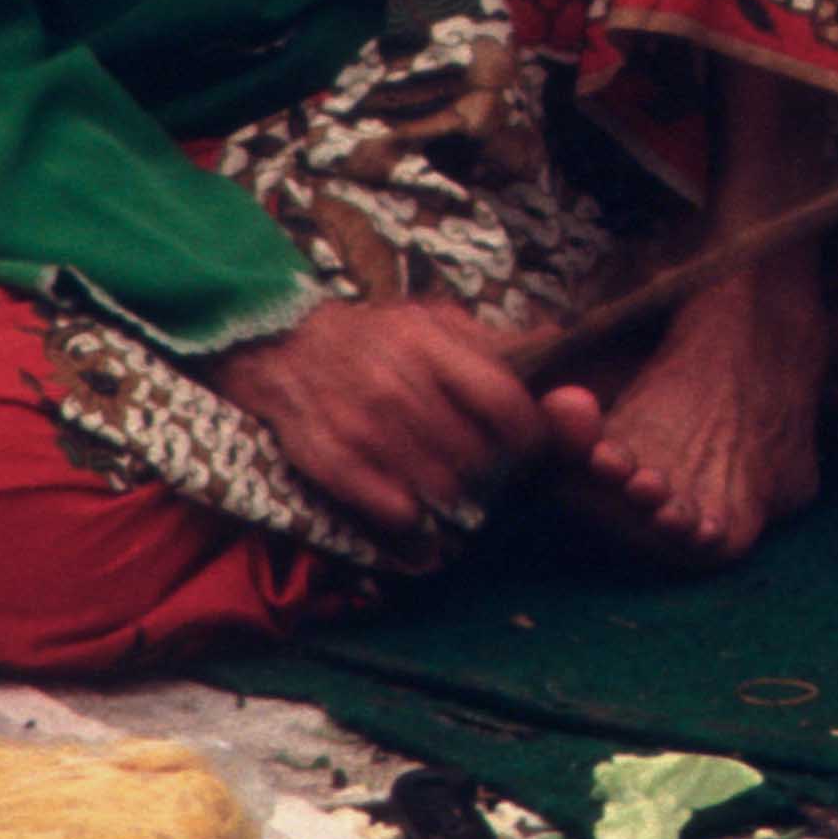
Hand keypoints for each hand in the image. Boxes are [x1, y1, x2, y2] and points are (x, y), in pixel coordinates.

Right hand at [205, 296, 555, 538]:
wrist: (280, 350)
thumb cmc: (373, 338)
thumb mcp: (432, 324)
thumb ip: (492, 343)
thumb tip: (557, 344)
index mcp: (429, 345)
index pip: (502, 401)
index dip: (529, 433)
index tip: (530, 443)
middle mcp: (396, 387)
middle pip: (476, 453)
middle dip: (492, 467)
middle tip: (484, 464)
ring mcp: (362, 429)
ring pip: (442, 488)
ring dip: (454, 492)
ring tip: (446, 476)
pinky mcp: (333, 465)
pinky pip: (398, 512)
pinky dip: (413, 515)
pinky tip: (410, 497)